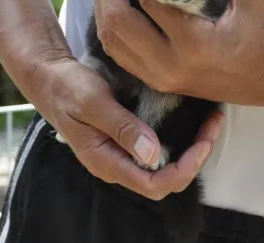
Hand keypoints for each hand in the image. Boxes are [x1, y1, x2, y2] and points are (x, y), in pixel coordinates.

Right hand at [32, 58, 224, 199]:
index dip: (185, 168)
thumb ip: (121, 128)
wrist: (50, 78)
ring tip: (210, 120)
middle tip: (213, 124)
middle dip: (195, 157)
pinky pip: (159, 149)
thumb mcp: (93, 102)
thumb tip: (153, 154)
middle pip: (165, 178)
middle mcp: (117, 164)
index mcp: (106, 162)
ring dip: (191, 148)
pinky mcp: (126, 140)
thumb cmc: (68, 88)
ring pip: (165, 165)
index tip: (203, 140)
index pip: (155, 184)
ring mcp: (122, 154)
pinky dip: (180, 137)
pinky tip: (192, 118)